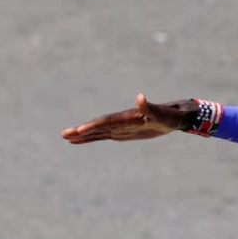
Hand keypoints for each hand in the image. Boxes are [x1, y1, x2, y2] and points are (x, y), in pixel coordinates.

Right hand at [61, 94, 193, 143]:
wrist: (173, 117)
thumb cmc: (169, 115)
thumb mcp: (162, 114)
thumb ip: (150, 107)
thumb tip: (140, 97)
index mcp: (128, 116)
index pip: (108, 121)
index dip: (94, 125)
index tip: (80, 129)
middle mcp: (121, 121)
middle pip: (98, 126)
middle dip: (82, 130)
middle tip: (65, 134)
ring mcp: (120, 127)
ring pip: (97, 131)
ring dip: (82, 135)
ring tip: (65, 136)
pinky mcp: (121, 133)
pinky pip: (103, 136)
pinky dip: (90, 138)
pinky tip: (78, 141)